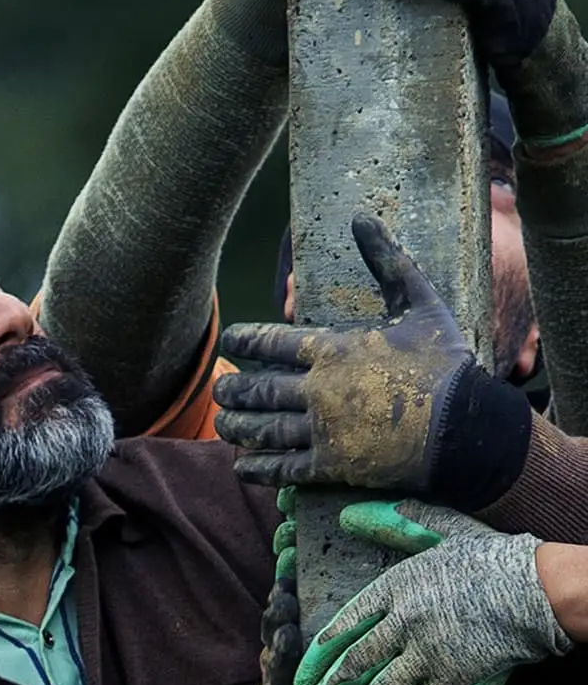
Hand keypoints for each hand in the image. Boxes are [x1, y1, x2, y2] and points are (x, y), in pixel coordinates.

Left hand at [215, 213, 531, 508]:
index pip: (270, 341)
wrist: (465, 427)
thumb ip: (387, 260)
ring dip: (236, 426)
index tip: (229, 341)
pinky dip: (258, 467)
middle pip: (258, 389)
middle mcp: (318, 389)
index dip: (244, 340)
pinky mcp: (332, 464)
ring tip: (223, 423)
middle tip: (219, 390)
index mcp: (332, 348)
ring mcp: (323, 429)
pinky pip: (284, 467)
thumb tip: (361, 216)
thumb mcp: (419, 301)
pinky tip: (243, 466)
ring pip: (263, 428)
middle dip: (233, 390)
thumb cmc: (443, 362)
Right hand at [215, 490, 301, 684]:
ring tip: (287, 627)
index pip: (288, 607)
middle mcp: (274, 676)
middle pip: (276, 631)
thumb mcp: (306, 674)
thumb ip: (318, 636)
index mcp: (287, 657)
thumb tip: (336, 580)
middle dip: (280, 600)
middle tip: (288, 570)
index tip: (293, 538)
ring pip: (274, 674)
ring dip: (279, 651)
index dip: (288, 574)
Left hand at [292, 501, 570, 684]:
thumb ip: (391, 525)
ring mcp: (428, 656)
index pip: (340, 627)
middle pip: (352, 667)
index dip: (316, 659)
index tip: (300, 681)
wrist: (536, 588)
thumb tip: (347, 513)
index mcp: (393, 588)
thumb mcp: (437, 531)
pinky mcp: (455, 684)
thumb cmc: (488, 559)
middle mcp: (403, 624)